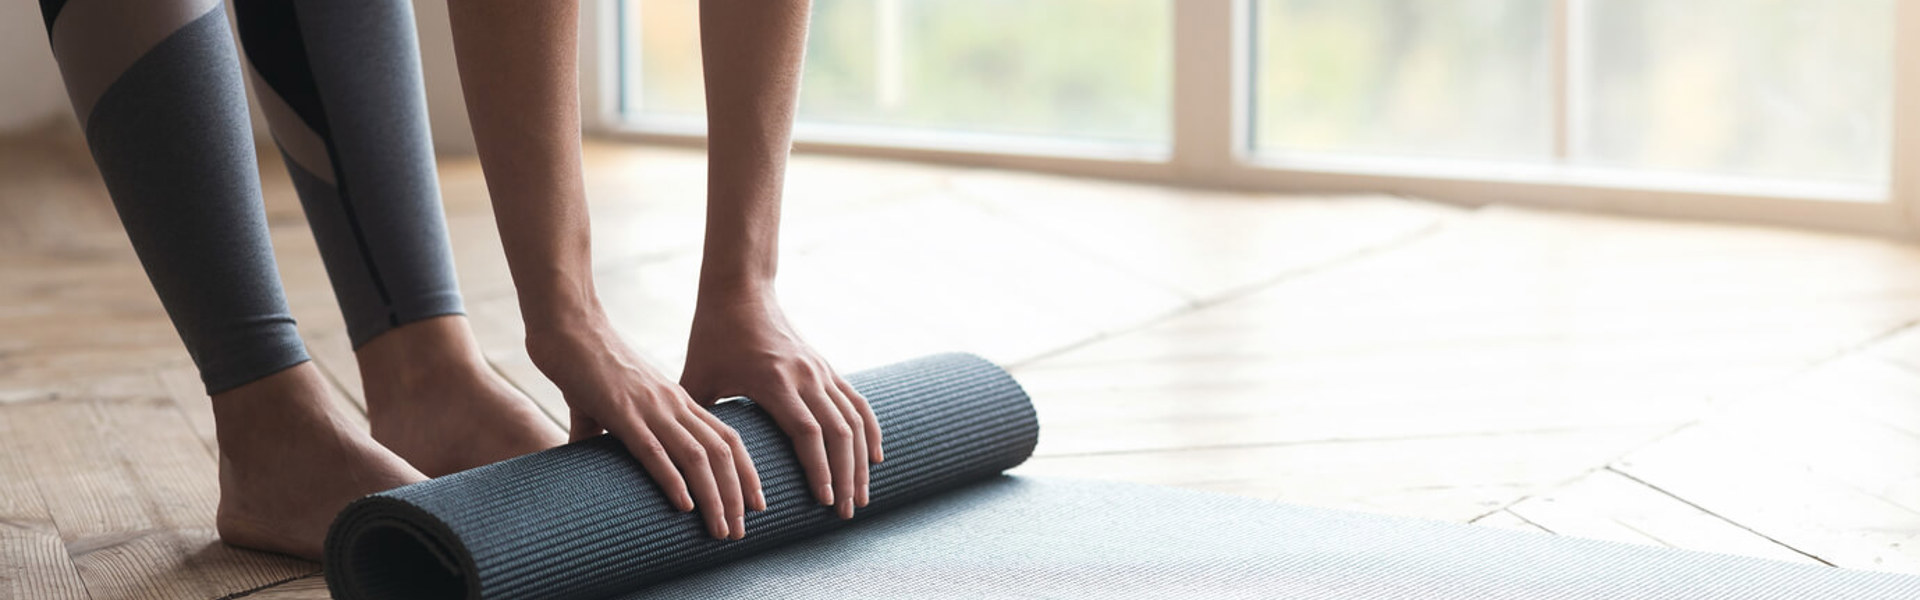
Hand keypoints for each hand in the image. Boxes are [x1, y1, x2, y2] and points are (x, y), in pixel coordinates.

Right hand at [527, 312, 762, 539]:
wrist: (568, 327)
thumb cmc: (585, 364)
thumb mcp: (610, 402)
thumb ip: (606, 430)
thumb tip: (584, 451)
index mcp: (678, 401)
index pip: (728, 438)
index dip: (747, 472)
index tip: (757, 503)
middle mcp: (674, 404)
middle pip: (722, 452)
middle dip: (737, 495)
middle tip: (741, 532)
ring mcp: (651, 408)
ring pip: (697, 456)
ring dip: (715, 497)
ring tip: (721, 530)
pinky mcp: (622, 413)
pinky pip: (655, 450)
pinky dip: (674, 480)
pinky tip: (685, 506)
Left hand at [681, 292, 881, 519]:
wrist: (741, 289)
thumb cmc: (713, 335)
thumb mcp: (696, 377)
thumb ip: (695, 420)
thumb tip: (681, 463)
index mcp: (774, 380)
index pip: (807, 432)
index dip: (819, 468)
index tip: (826, 501)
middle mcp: (805, 375)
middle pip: (839, 433)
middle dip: (847, 477)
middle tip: (846, 514)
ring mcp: (820, 369)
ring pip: (854, 421)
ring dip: (861, 461)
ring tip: (862, 497)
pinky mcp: (827, 367)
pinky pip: (857, 403)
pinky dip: (870, 431)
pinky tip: (875, 458)